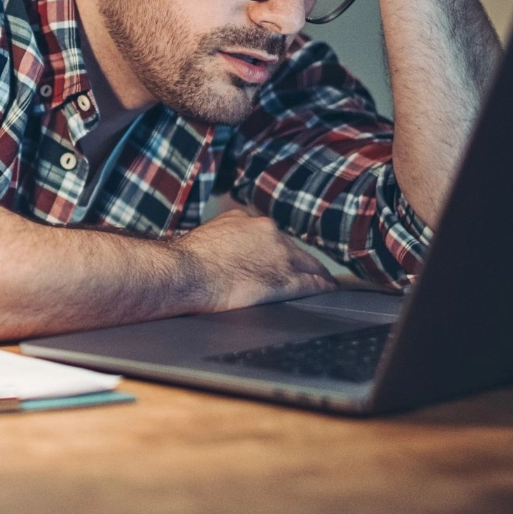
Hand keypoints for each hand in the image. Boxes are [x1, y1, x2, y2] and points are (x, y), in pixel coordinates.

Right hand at [171, 207, 336, 312]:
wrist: (184, 273)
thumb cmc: (186, 262)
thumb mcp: (206, 238)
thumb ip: (224, 241)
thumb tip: (224, 254)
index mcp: (245, 221)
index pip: (271, 236)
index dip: (279, 250)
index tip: (283, 259)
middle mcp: (267, 232)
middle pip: (294, 249)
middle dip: (301, 262)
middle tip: (311, 273)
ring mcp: (279, 256)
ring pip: (309, 264)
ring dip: (316, 274)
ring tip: (325, 283)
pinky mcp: (286, 280)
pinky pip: (313, 283)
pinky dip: (323, 287)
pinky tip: (328, 292)